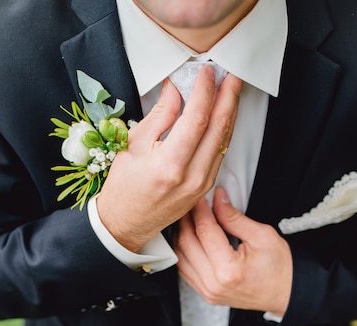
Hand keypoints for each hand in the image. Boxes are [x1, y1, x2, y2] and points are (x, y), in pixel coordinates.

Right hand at [97, 67, 241, 250]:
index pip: (197, 119)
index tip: (207, 71)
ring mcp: (201, 185)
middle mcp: (191, 177)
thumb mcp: (134, 145)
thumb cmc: (124, 187)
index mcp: (170, 165)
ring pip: (224, 141)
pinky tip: (223, 116)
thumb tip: (177, 89)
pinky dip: (224, 131)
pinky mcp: (204, 189)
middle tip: (232, 75)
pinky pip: (220, 154)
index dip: (206, 91)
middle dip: (228, 97)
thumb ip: (160, 116)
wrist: (126, 223)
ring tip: (231, 90)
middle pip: (219, 128)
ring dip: (230, 112)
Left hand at [175, 188, 292, 316]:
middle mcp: (213, 283)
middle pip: (186, 242)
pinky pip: (184, 269)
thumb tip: (217, 200)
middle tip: (192, 203)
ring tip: (190, 218)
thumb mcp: (262, 235)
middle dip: (187, 219)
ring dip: (182, 234)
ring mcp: (207, 291)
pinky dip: (184, 251)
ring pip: (180, 256)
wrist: (286, 293)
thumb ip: (234, 217)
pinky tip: (191, 238)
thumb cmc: (279, 268)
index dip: (200, 209)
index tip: (201, 196)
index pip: (204, 231)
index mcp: (228, 270)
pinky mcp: (205, 294)